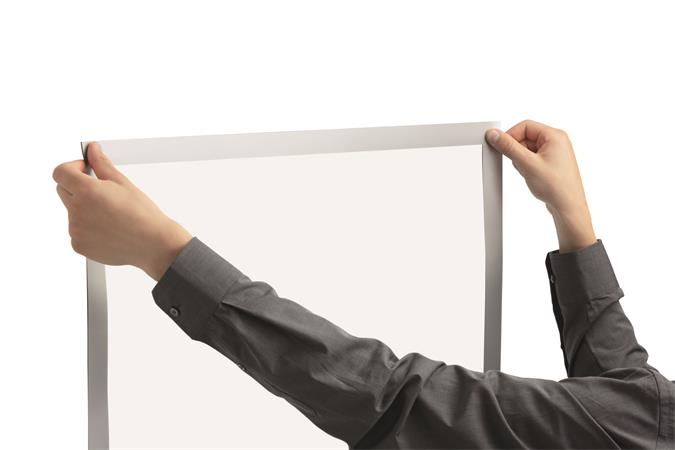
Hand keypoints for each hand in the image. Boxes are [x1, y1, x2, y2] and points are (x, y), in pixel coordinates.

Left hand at [53, 143, 192, 279]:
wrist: (153, 244)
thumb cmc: (142, 214)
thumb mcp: (123, 183)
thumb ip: (101, 163)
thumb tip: (92, 149)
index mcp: (87, 191)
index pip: (60, 172)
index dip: (71, 168)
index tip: (84, 171)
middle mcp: (76, 210)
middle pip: (62, 190)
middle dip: (77, 187)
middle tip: (101, 193)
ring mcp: (75, 230)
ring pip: (71, 212)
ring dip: (83, 209)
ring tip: (110, 215)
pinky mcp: (78, 245)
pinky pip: (76, 231)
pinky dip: (87, 228)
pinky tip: (107, 229)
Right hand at [485, 120, 596, 252]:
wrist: (568, 207)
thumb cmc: (557, 186)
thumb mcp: (527, 164)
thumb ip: (509, 147)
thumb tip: (495, 135)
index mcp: (555, 136)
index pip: (525, 126)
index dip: (510, 135)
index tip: (501, 146)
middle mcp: (556, 141)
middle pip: (525, 136)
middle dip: (517, 150)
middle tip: (519, 164)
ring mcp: (554, 152)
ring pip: (527, 148)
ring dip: (521, 159)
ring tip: (529, 172)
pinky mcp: (551, 162)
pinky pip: (532, 157)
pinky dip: (527, 165)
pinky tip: (531, 176)